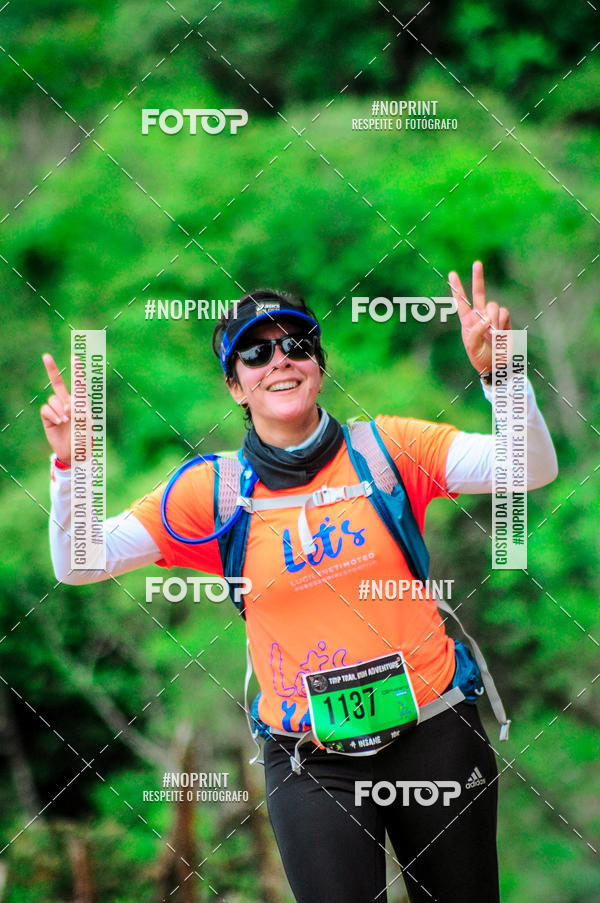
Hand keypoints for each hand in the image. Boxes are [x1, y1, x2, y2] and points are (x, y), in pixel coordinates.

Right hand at [40, 353, 74, 465]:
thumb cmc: (85, 439)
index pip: (78, 384)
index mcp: (80, 403)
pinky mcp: (48, 417)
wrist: (75, 453)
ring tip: (66, 420)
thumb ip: (80, 412)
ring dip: (60, 409)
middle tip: (46, 356)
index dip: (76, 371)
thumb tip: (68, 404)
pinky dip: (52, 414)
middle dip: (51, 369)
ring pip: (53, 399)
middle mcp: (68, 403)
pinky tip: (59, 421)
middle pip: (58, 383)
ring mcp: (57, 409)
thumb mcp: (87, 425)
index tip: (75, 357)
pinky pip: (46, 409)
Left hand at [448, 260, 511, 375]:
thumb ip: (475, 331)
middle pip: (478, 292)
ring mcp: (492, 316)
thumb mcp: (472, 347)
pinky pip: (504, 312)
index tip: (452, 274)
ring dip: (493, 320)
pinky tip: (500, 333)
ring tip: (492, 335)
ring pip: (493, 305)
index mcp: (467, 321)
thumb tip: (486, 318)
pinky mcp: (504, 319)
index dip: (457, 288)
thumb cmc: (481, 357)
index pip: (461, 302)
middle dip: (478, 278)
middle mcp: (479, 315)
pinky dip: (502, 323)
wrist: (497, 364)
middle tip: (477, 263)